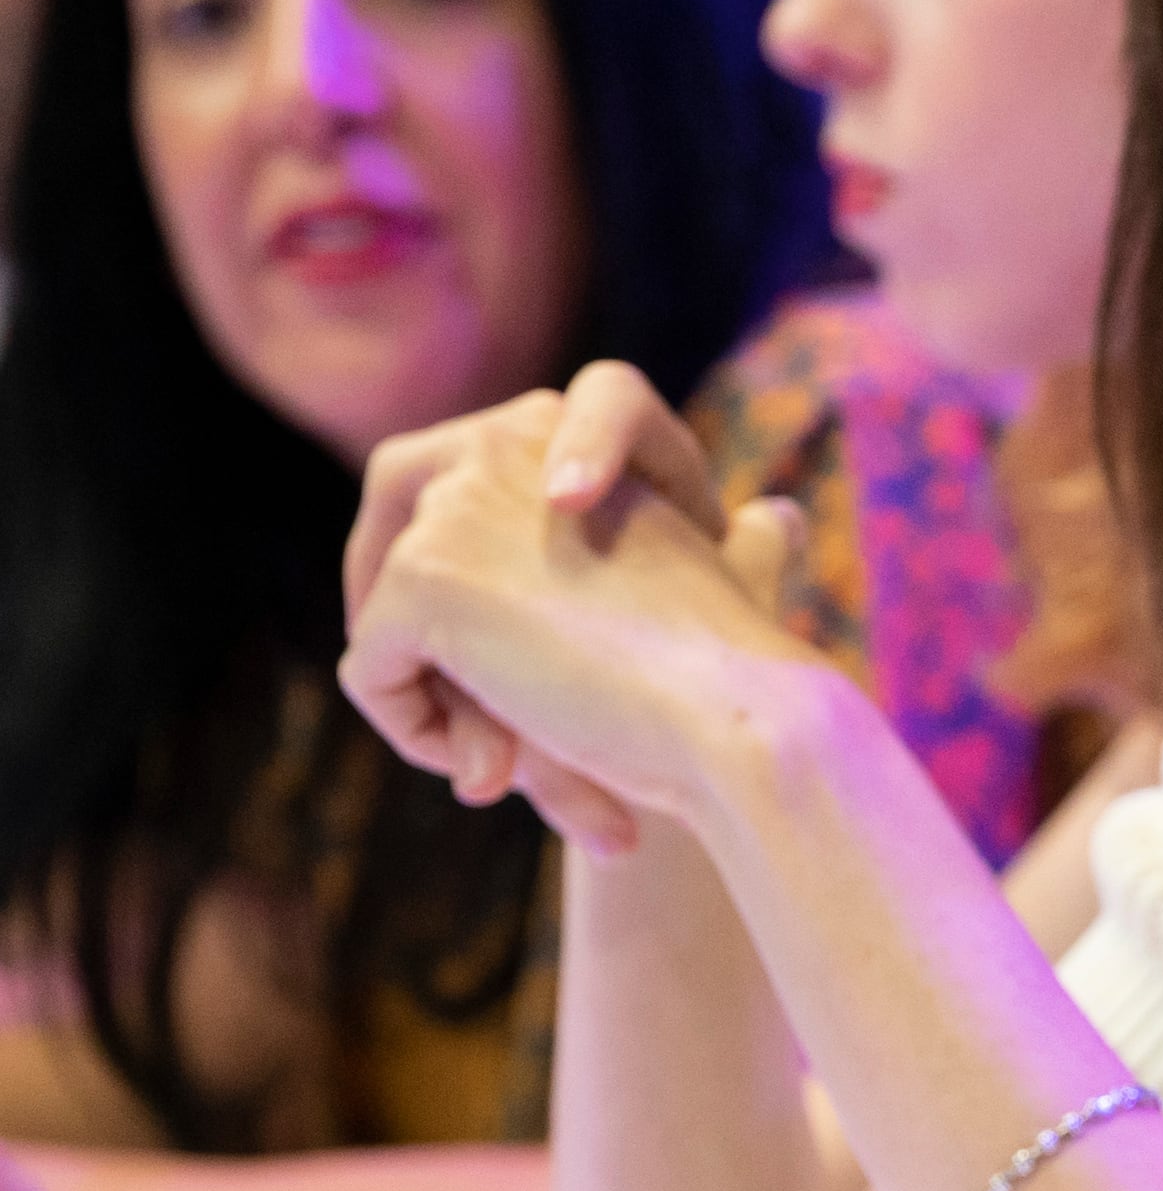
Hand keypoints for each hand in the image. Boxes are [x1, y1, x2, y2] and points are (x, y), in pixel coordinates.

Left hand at [340, 370, 808, 853]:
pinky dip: (415, 731)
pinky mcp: (423, 573)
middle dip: (386, 579)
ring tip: (508, 757)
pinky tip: (498, 767)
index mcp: (572, 423)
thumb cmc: (724, 670)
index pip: (463, 453)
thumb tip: (764, 524)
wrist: (737, 713)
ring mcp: (455, 503)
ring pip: (383, 605)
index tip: (480, 626)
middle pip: (393, 492)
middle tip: (420, 674)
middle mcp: (503, 438)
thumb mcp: (674, 579)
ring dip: (429, 686)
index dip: (442, 530)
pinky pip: (370, 673)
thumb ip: (617, 551)